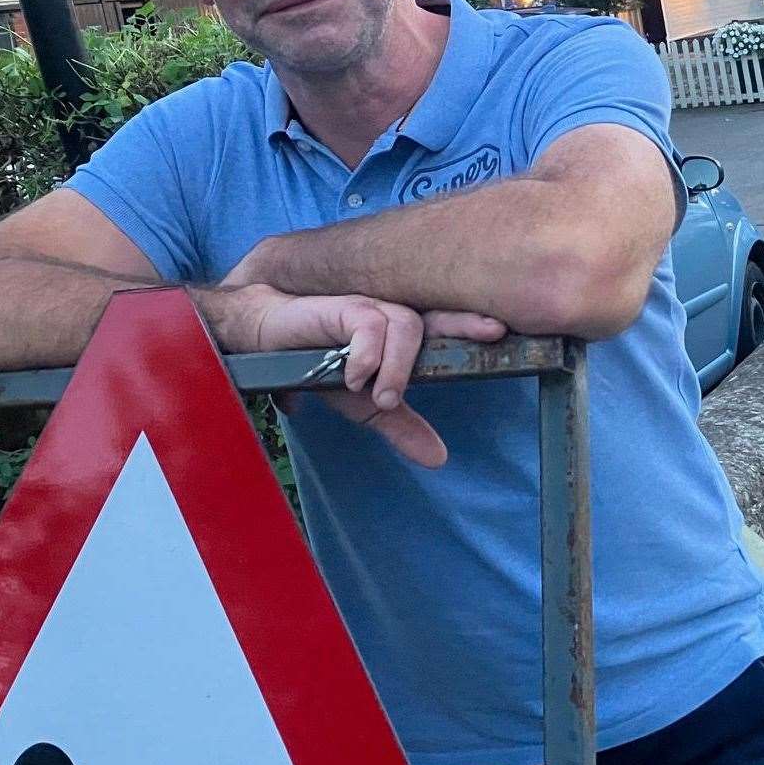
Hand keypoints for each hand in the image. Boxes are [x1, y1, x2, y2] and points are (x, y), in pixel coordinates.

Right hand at [201, 285, 505, 465]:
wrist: (259, 344)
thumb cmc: (314, 363)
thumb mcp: (362, 404)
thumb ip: (400, 425)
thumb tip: (440, 458)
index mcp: (401, 336)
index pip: (446, 328)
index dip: (473, 328)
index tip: (504, 332)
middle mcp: (392, 316)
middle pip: (438, 315)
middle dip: (466, 323)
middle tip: (493, 332)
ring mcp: (369, 307)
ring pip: (407, 325)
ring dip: (399, 366)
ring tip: (382, 397)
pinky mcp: (342, 305)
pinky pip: (370, 324)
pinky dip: (368, 355)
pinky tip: (354, 376)